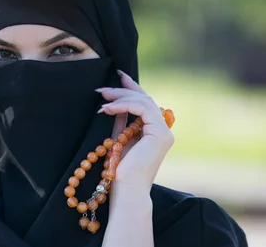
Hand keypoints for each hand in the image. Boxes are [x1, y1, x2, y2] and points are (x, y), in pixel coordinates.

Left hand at [96, 70, 173, 188]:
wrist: (126, 189)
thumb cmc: (120, 170)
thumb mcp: (119, 138)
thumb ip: (121, 121)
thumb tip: (116, 103)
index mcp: (154, 131)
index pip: (145, 102)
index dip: (132, 87)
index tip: (118, 75)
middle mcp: (163, 130)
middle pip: (144, 99)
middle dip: (122, 90)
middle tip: (101, 89)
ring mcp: (164, 132)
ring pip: (144, 101)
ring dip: (120, 96)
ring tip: (102, 97)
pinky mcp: (160, 134)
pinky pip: (142, 109)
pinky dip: (124, 105)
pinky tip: (108, 108)